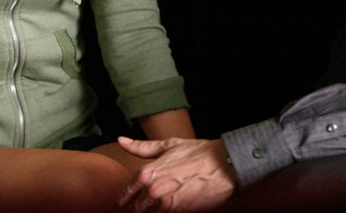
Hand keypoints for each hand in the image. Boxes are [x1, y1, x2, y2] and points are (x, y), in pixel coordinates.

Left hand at [117, 136, 236, 211]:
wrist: (223, 166)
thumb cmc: (198, 153)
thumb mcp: (168, 145)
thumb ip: (142, 147)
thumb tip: (122, 140)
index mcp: (146, 173)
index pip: (126, 192)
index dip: (124, 199)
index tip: (123, 202)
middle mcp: (153, 191)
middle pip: (135, 210)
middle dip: (136, 210)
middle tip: (140, 208)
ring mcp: (166, 205)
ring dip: (150, 212)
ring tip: (158, 206)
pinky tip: (169, 208)